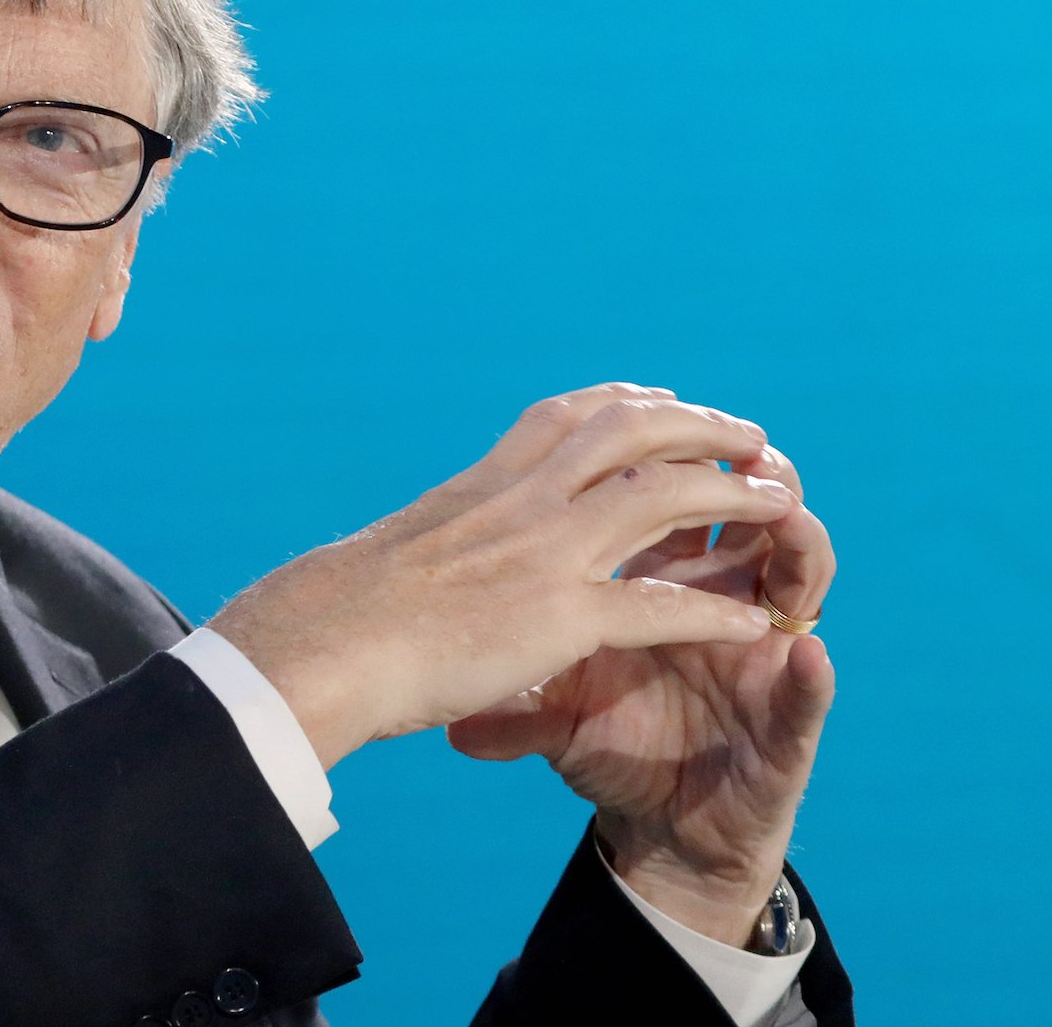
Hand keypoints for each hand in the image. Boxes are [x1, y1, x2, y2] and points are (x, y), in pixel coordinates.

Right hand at [210, 383, 788, 767]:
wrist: (323, 641)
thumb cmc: (341, 609)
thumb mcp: (399, 548)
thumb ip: (439, 537)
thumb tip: (424, 551)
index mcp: (483, 483)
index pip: (566, 416)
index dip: (626, 400)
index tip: (661, 397)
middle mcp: (520, 501)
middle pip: (632, 433)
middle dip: (702, 427)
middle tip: (752, 439)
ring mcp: (542, 553)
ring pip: (662, 496)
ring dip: (732, 495)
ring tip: (781, 504)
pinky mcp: (556, 616)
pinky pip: (658, 607)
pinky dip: (714, 613)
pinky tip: (756, 624)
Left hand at [446, 443, 835, 946]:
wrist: (662, 829)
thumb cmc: (610, 747)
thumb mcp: (550, 705)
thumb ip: (508, 689)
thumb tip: (442, 711)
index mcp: (661, 583)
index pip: (669, 507)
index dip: (663, 469)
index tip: (653, 424)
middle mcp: (720, 601)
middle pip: (743, 518)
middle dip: (749, 476)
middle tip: (747, 446)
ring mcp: (759, 659)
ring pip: (797, 577)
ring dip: (799, 543)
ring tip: (788, 515)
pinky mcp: (788, 726)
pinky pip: (808, 693)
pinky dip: (811, 676)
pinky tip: (808, 655)